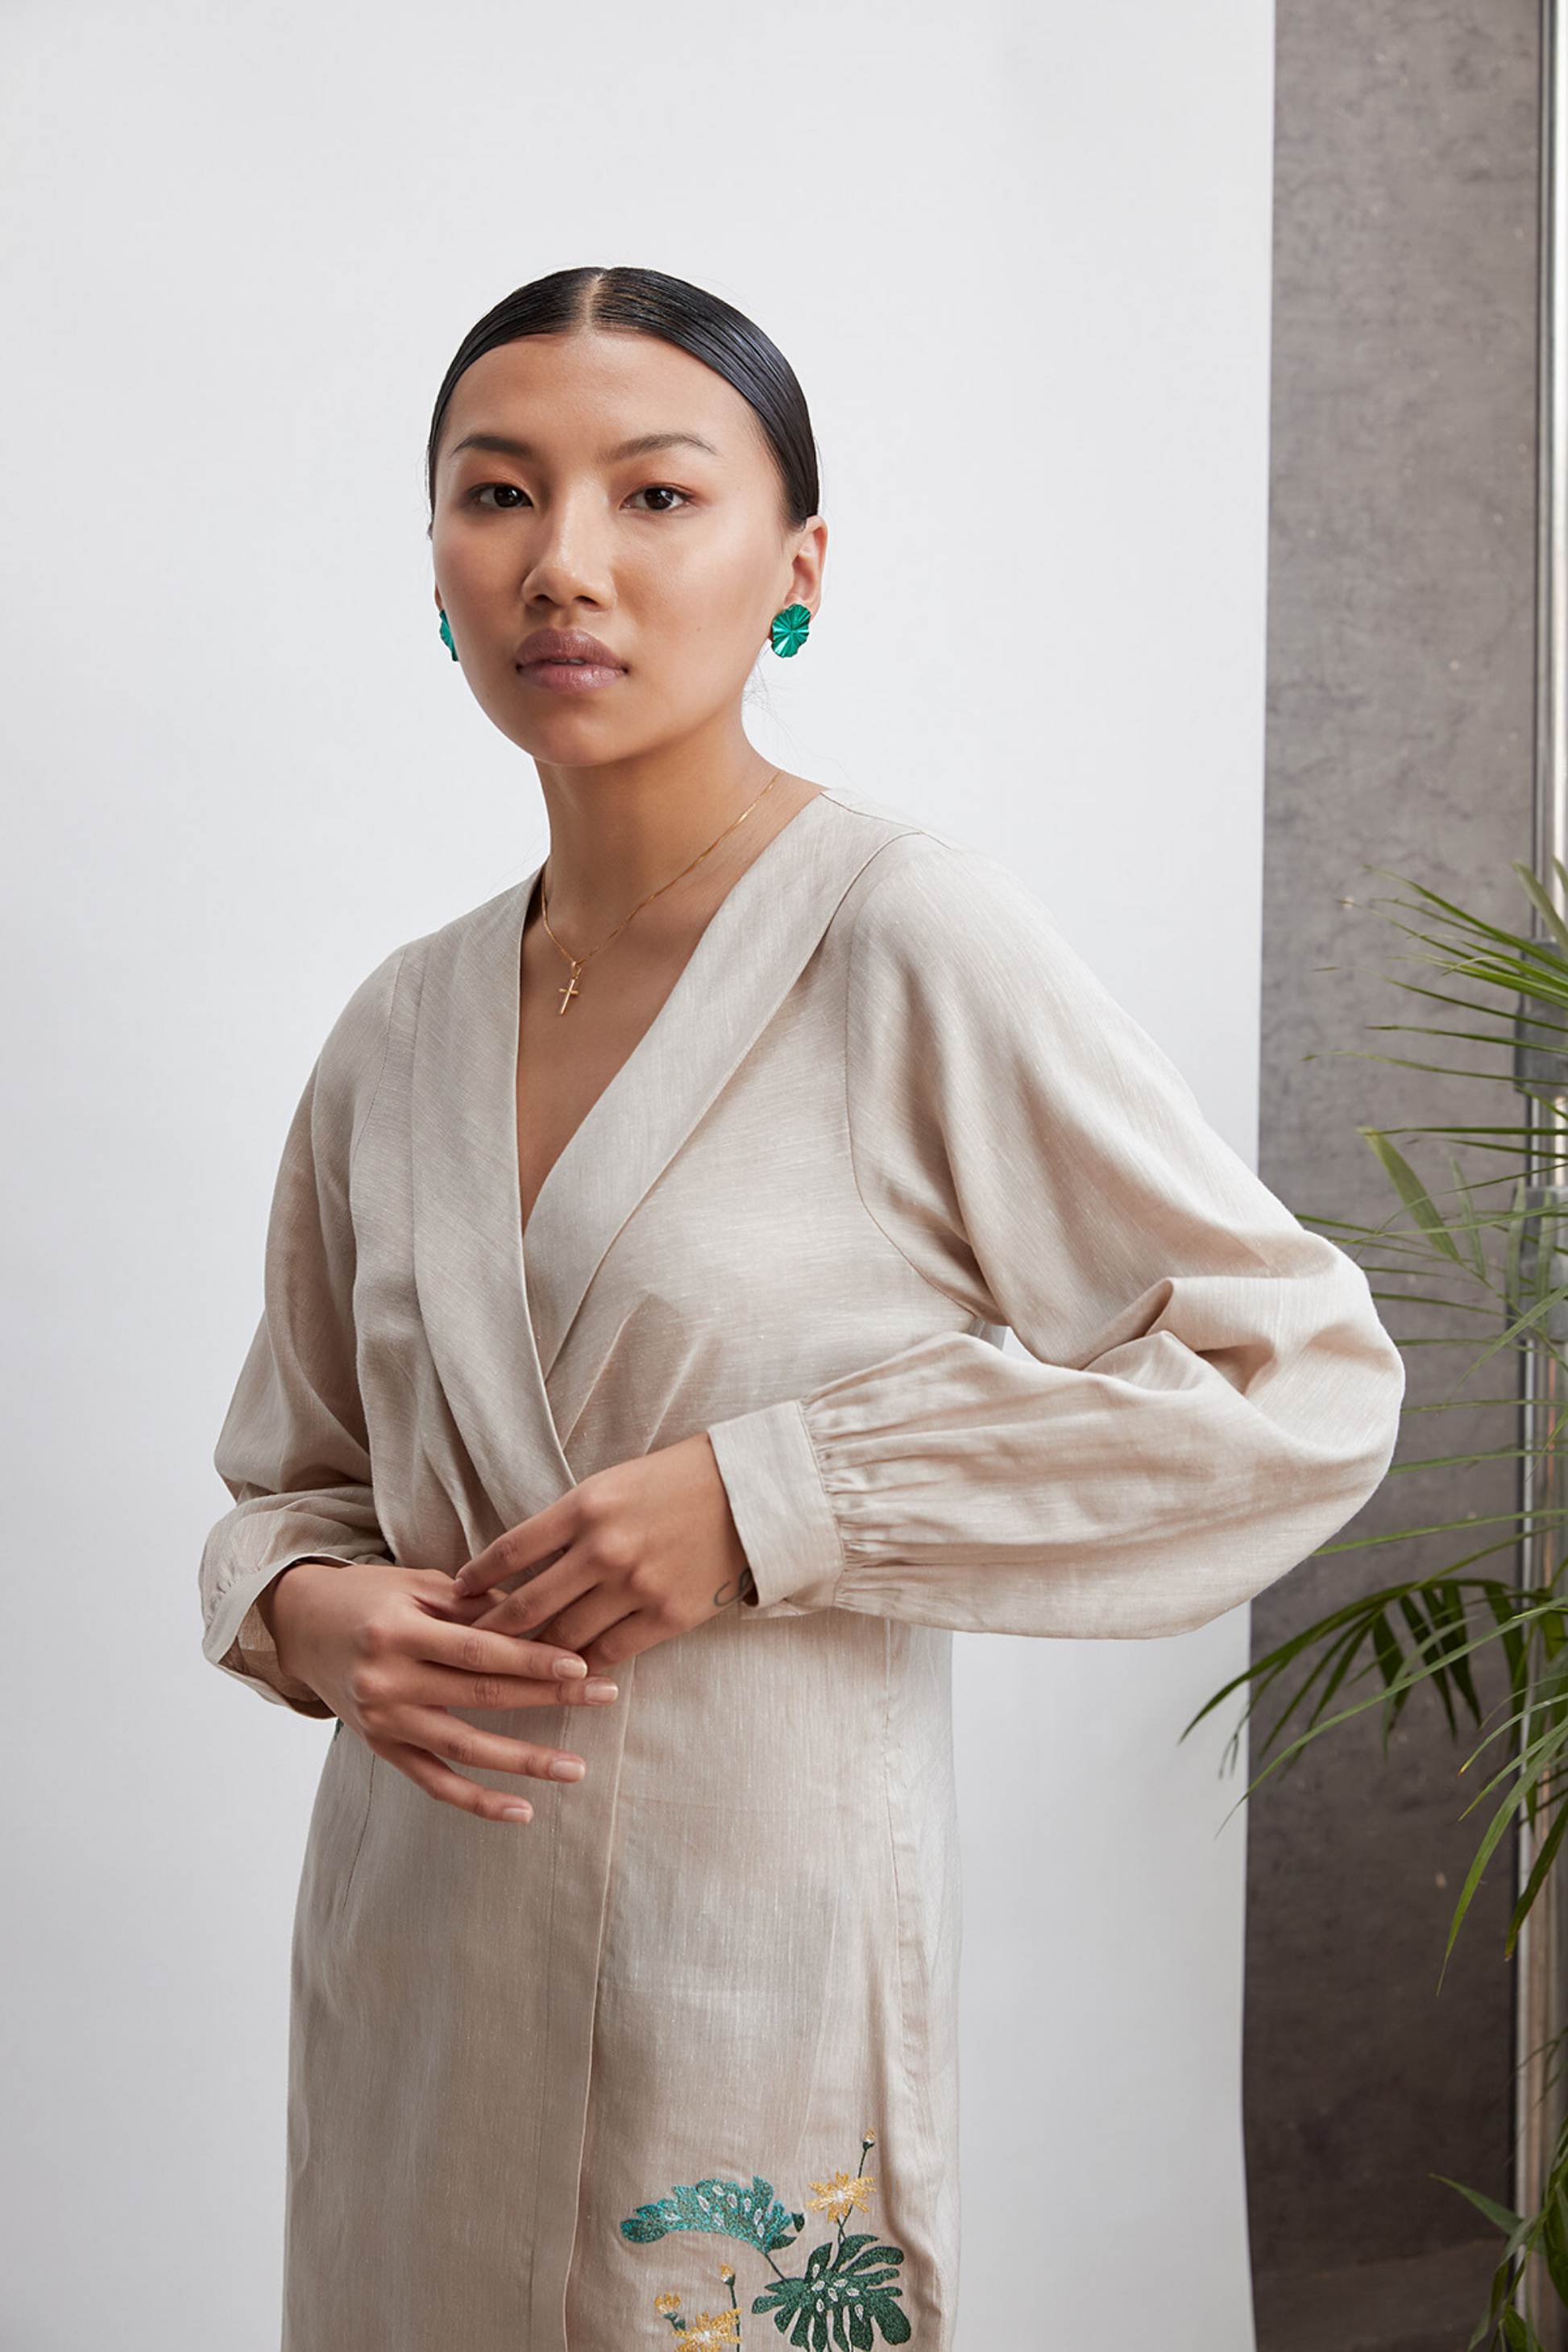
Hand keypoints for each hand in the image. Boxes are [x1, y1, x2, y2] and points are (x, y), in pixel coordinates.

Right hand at [263, 1559, 618, 1823]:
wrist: (300, 1625)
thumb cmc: (368, 1596)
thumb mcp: (417, 1584)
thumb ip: (473, 1604)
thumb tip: (540, 1617)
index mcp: (397, 1631)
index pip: (477, 1650)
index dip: (531, 1658)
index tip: (582, 1662)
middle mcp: (386, 1680)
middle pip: (481, 1696)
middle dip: (549, 1697)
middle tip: (605, 1696)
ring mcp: (383, 1721)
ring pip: (464, 1748)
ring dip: (523, 1760)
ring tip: (575, 1767)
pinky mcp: (382, 1748)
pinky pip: (434, 1782)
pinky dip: (477, 1801)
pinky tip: (522, 1811)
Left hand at [451, 1432, 754, 1674]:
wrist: (754, 1493)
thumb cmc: (680, 1478)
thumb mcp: (615, 1482)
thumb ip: (571, 1520)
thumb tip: (526, 1561)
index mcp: (586, 1506)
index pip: (511, 1550)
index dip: (477, 1577)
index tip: (457, 1592)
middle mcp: (604, 1549)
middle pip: (527, 1605)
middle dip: (489, 1630)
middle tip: (465, 1646)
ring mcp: (637, 1587)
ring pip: (564, 1638)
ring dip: (534, 1655)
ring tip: (511, 1666)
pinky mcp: (668, 1616)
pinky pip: (611, 1653)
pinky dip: (585, 1665)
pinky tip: (569, 1672)